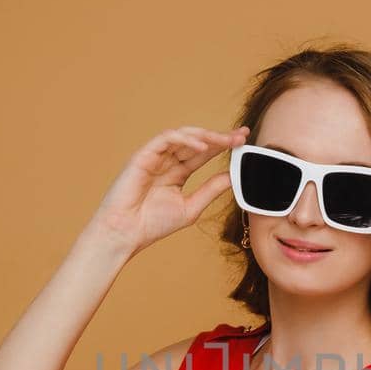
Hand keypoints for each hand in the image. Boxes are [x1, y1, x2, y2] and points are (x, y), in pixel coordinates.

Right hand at [88, 124, 250, 256]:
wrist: (126, 233)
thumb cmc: (152, 224)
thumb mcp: (191, 207)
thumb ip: (210, 190)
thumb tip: (232, 177)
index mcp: (178, 172)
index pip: (204, 153)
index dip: (223, 145)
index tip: (243, 141)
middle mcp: (167, 161)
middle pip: (196, 141)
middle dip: (219, 137)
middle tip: (240, 136)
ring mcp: (155, 156)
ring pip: (183, 136)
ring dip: (205, 136)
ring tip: (225, 141)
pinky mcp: (143, 155)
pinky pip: (166, 139)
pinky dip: (185, 140)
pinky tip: (202, 147)